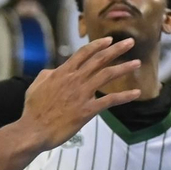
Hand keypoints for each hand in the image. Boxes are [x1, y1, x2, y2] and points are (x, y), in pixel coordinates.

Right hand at [19, 37, 141, 148]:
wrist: (34, 129)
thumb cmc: (33, 109)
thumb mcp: (36, 85)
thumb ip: (48, 74)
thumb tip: (55, 70)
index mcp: (63, 72)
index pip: (84, 53)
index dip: (98, 45)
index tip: (109, 40)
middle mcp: (75, 79)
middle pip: (99, 59)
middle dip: (116, 49)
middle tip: (130, 42)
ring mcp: (83, 94)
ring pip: (107, 75)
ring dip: (124, 68)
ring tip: (137, 63)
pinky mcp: (88, 110)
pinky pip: (110, 100)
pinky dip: (124, 96)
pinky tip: (136, 93)